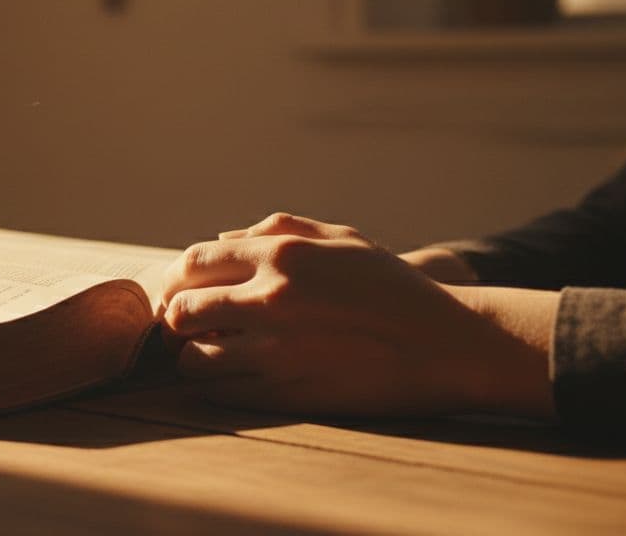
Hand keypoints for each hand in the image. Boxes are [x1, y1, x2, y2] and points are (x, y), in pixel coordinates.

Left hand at [159, 213, 557, 417]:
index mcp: (280, 254)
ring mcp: (275, 350)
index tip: (183, 292)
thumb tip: (219, 241)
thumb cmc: (394, 287)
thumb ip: (277, 231)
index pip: (192, 263)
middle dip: (178, 319)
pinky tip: (233, 378)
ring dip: (193, 357)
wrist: (448, 345)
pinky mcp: (285, 394)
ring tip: (210, 354)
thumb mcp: (341, 240)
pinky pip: (220, 393)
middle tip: (187, 327)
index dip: (178, 280)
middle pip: (181, 311)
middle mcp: (270, 298)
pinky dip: (216, 386)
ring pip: (192, 359)